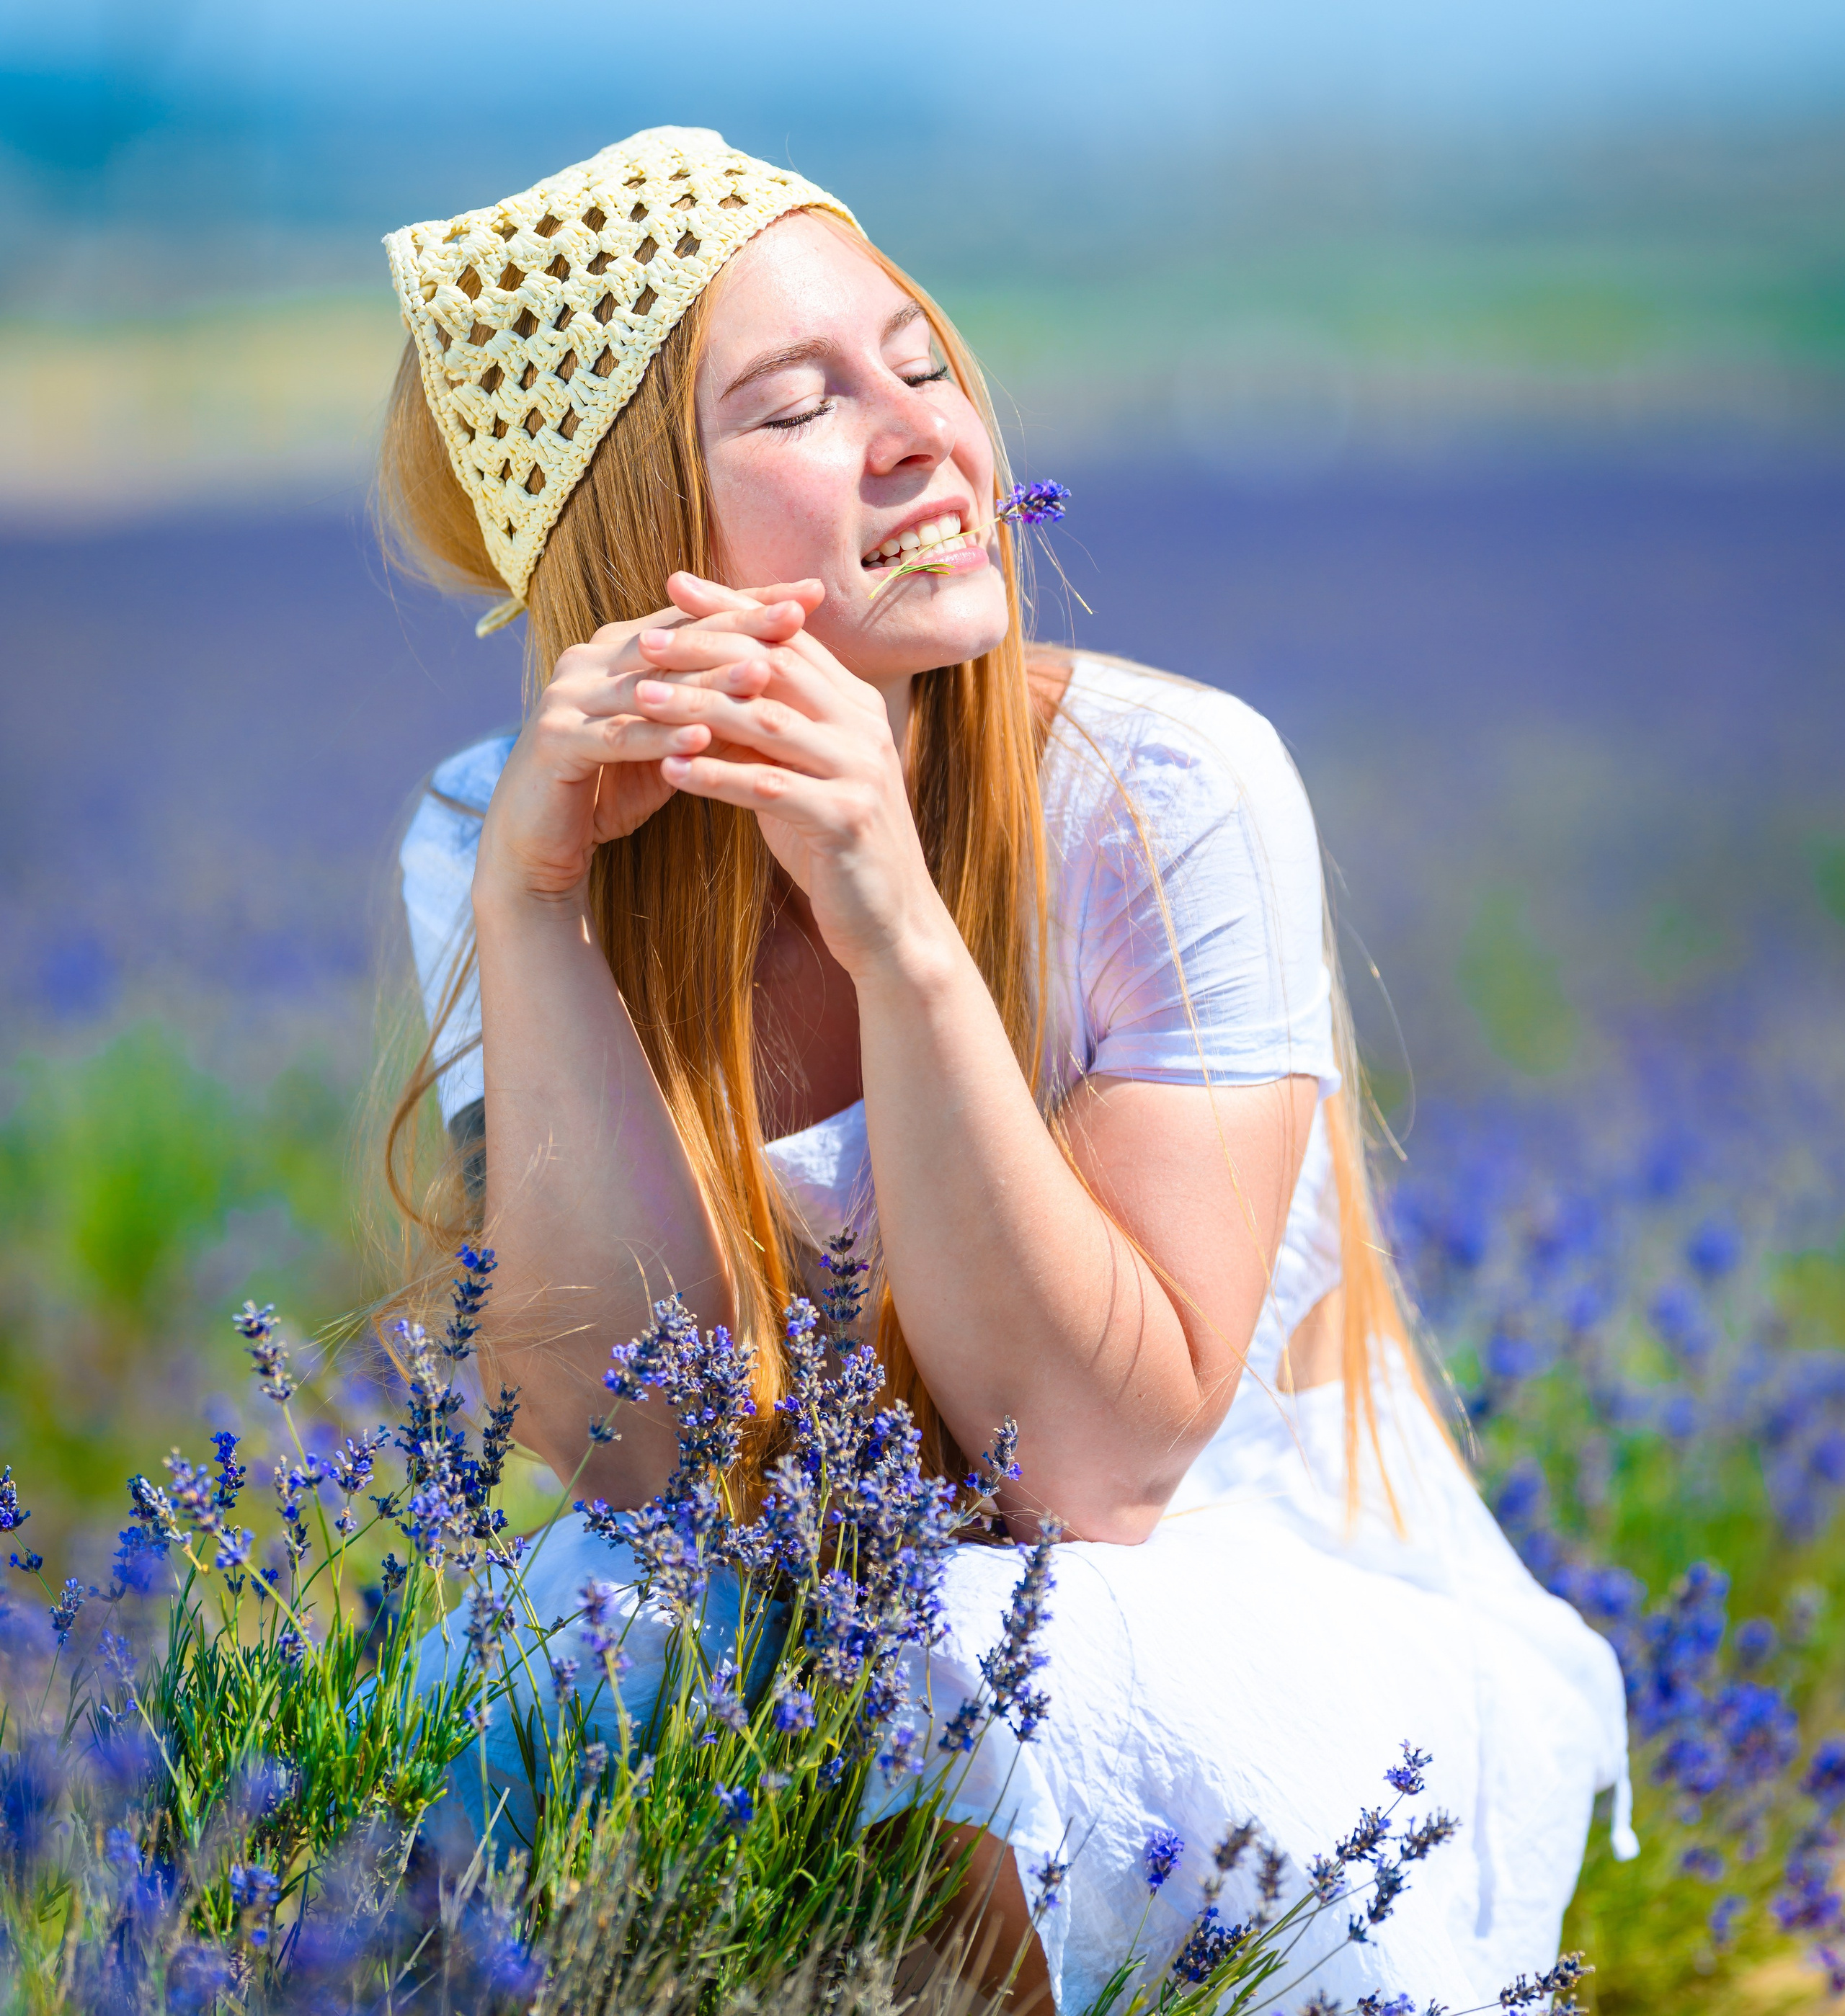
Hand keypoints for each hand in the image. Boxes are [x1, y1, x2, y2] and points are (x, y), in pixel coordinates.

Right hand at [474, 575, 824, 908]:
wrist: (535, 847)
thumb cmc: (607, 791)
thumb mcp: (666, 742)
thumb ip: (706, 707)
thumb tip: (777, 679)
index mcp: (616, 651)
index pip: (692, 619)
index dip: (749, 605)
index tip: (810, 596)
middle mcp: (588, 662)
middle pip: (676, 640)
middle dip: (739, 626)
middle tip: (796, 616)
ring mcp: (566, 698)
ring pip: (651, 685)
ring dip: (709, 680)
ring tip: (764, 673)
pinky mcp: (554, 741)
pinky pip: (618, 737)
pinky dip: (660, 737)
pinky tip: (702, 737)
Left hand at [625, 574, 948, 977]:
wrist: (891, 922)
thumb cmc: (832, 844)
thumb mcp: (798, 773)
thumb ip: (766, 727)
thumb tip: (702, 683)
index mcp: (855, 705)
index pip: (789, 638)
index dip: (733, 609)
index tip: (674, 587)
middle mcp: (864, 727)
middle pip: (776, 667)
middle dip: (707, 649)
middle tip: (644, 641)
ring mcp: (861, 772)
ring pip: (768, 722)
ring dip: (699, 708)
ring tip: (641, 700)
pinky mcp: (847, 821)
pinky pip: (770, 788)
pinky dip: (717, 777)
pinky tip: (670, 772)